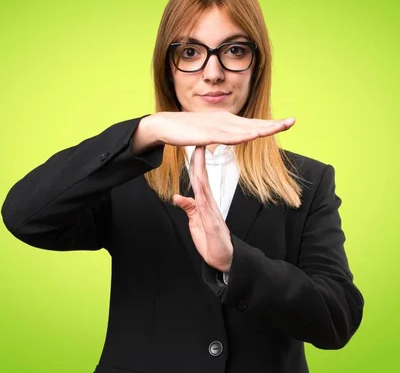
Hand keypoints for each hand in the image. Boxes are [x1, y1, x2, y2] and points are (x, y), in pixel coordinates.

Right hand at [131, 110, 294, 153]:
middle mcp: (225, 120)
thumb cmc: (186, 130)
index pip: (252, 123)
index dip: (270, 123)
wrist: (164, 126)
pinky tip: (254, 135)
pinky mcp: (207, 133)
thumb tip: (235, 138)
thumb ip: (223, 135)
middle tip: (293, 121)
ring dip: (262, 128)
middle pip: (253, 123)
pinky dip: (242, 135)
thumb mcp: (210, 133)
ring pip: (244, 128)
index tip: (287, 123)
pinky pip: (228, 136)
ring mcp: (217, 126)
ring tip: (279, 127)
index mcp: (227, 121)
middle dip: (273, 123)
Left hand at [172, 146, 232, 271]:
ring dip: (201, 172)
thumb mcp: (195, 221)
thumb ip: (188, 207)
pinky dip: (202, 194)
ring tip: (199, 156)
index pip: (201, 179)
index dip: (197, 163)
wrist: (223, 258)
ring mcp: (212, 213)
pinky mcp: (212, 224)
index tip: (196, 146)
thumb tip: (176, 195)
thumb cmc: (210, 239)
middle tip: (199, 142)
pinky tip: (199, 184)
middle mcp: (210, 204)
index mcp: (205, 202)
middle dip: (200, 161)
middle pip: (203, 178)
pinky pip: (206, 207)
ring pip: (205, 189)